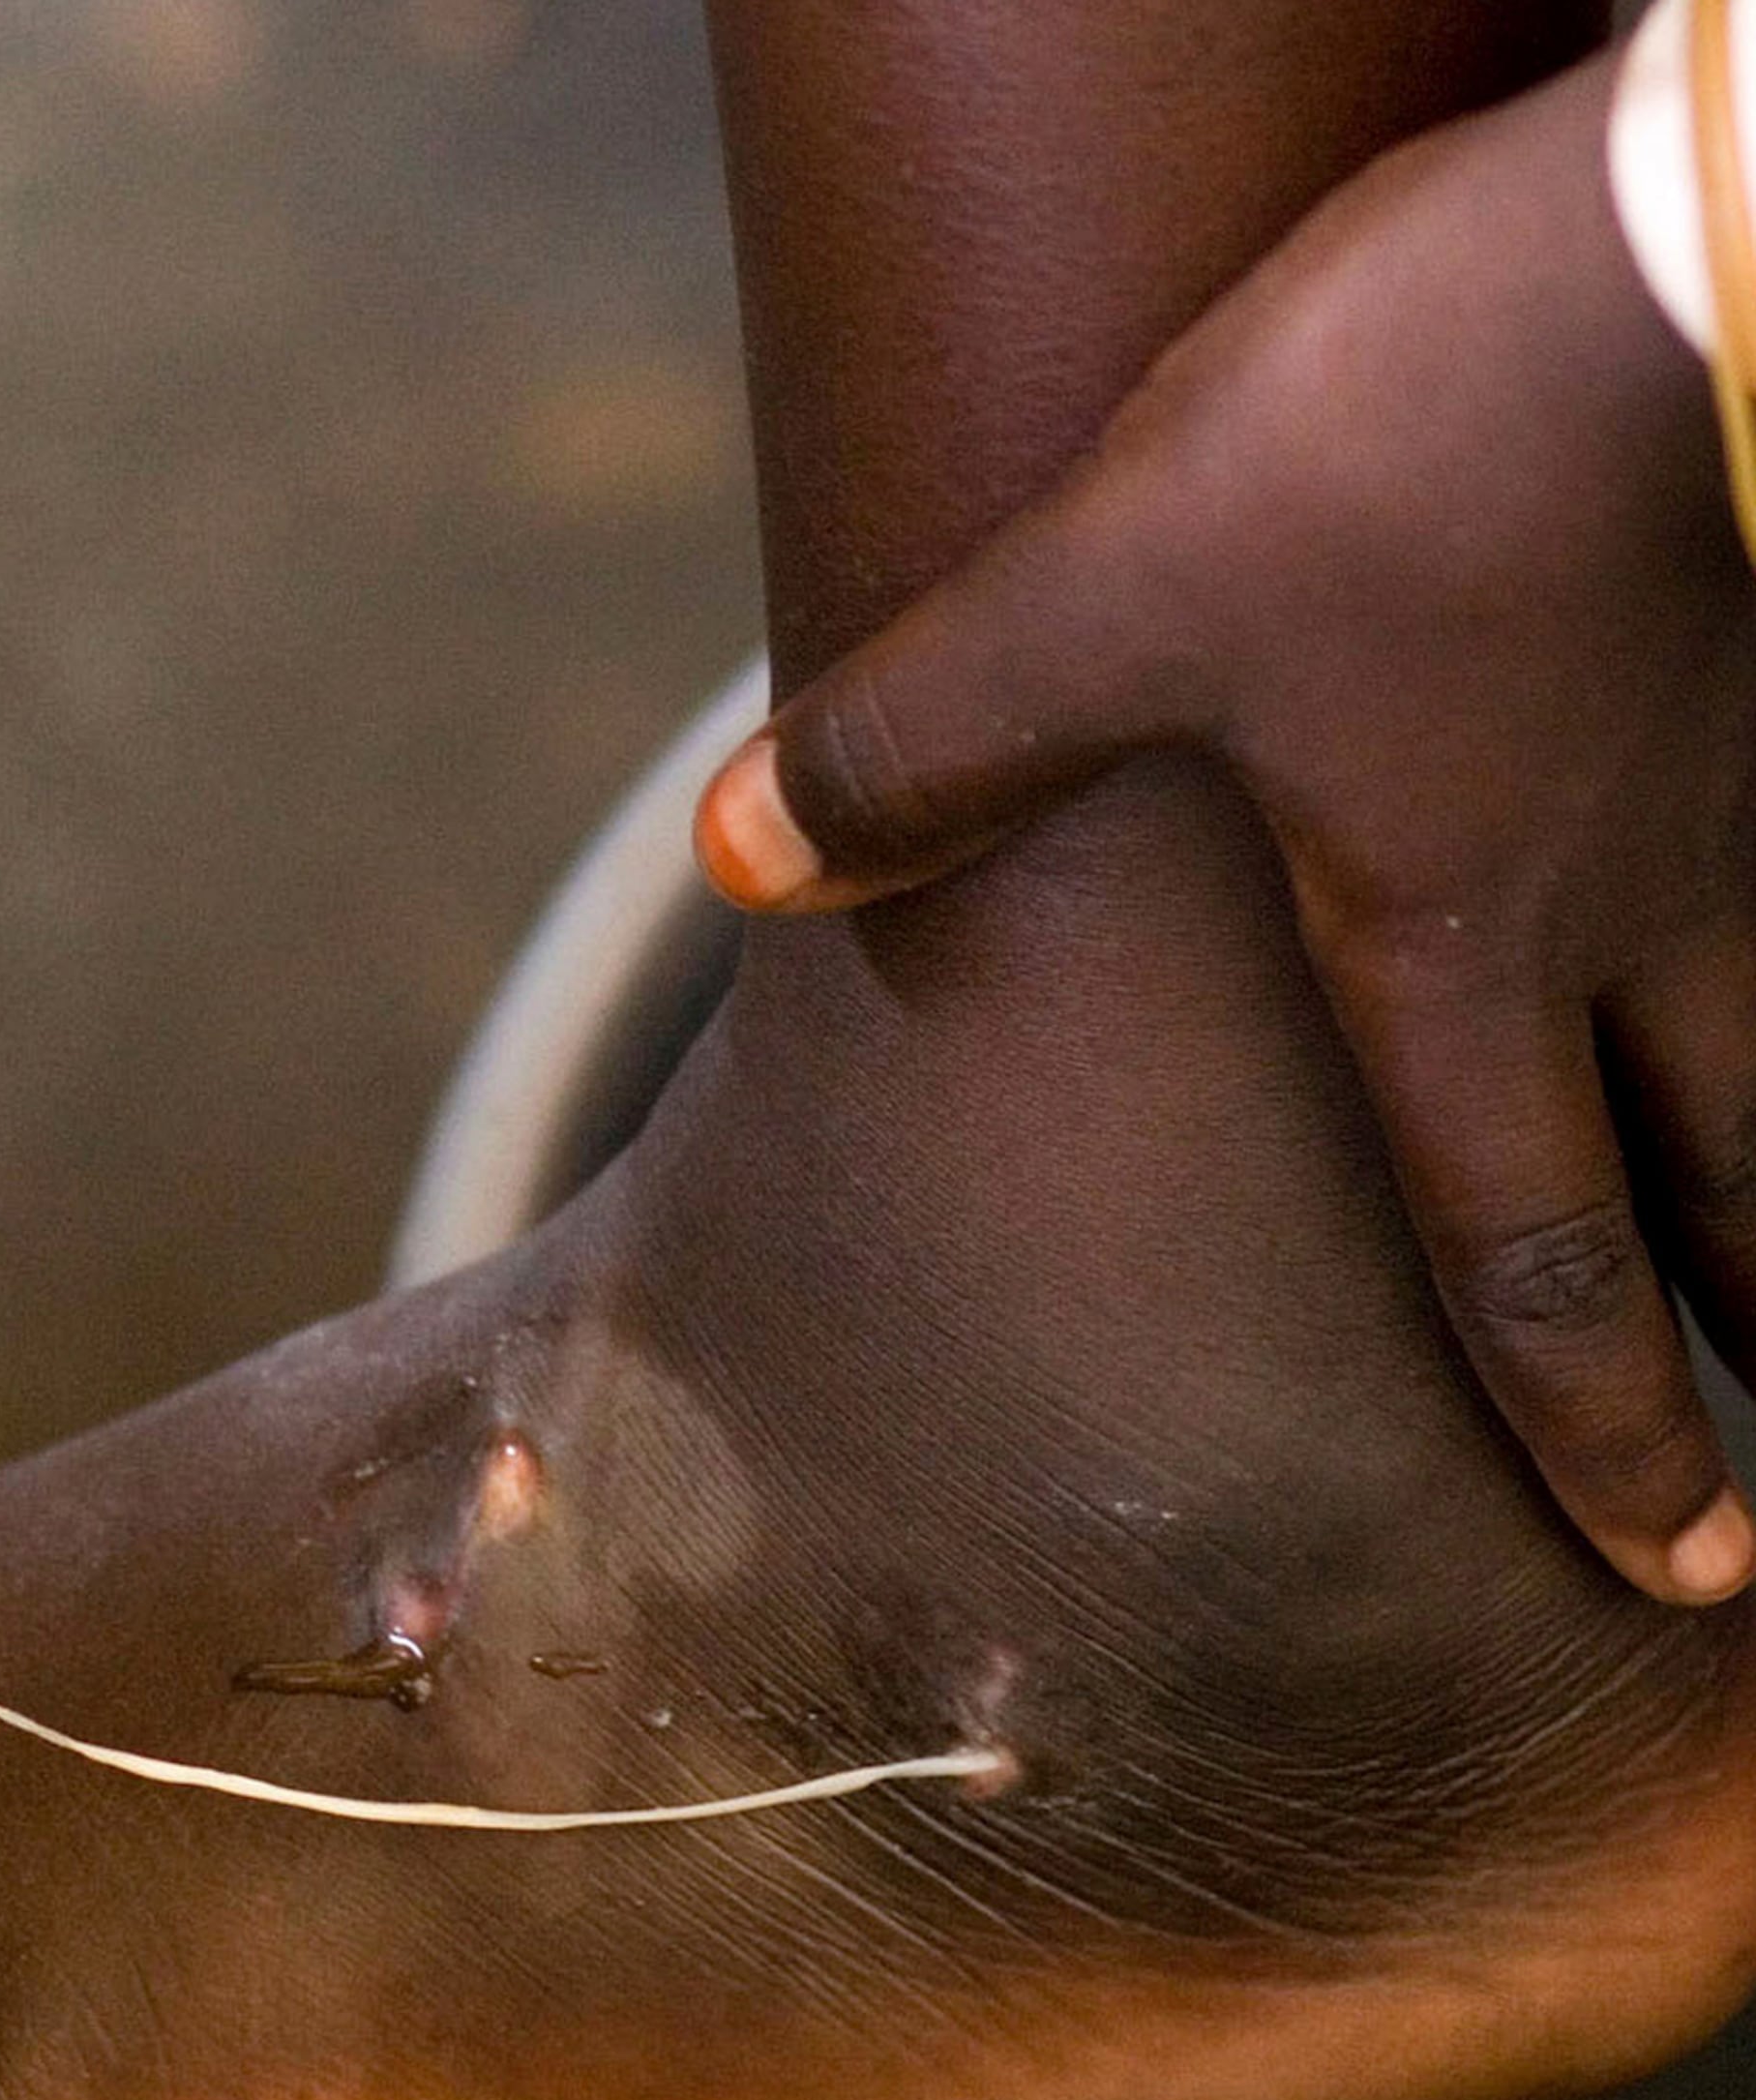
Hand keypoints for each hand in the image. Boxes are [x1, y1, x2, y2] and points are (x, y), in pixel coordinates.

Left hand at [694, 57, 1755, 1605]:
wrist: (1673, 241)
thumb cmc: (1399, 443)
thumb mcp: (1104, 589)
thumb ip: (929, 740)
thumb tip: (742, 856)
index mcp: (1462, 941)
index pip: (1538, 1246)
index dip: (1600, 1420)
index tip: (1671, 1560)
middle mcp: (1651, 903)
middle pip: (1733, 1178)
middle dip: (1750, 1334)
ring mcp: (1752, 781)